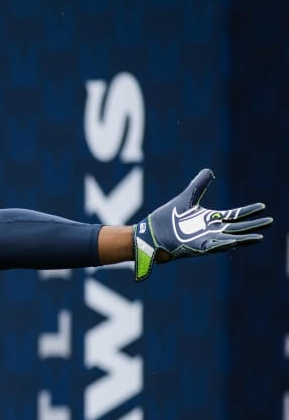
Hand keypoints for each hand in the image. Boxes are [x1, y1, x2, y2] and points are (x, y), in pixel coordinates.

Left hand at [134, 169, 271, 280]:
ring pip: (229, 240)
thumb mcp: (186, 198)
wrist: (150, 234)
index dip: (248, 211)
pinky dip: (222, 245)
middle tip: (270, 222)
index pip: (234, 215)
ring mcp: (204, 240)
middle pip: (237, 228)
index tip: (262, 207)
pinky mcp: (195, 248)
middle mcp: (210, 231)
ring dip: (244, 239)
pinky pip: (211, 247)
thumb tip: (210, 171)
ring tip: (259, 237)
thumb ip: (199, 185)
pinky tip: (234, 242)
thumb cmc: (166, 218)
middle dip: (253, 226)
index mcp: (210, 219)